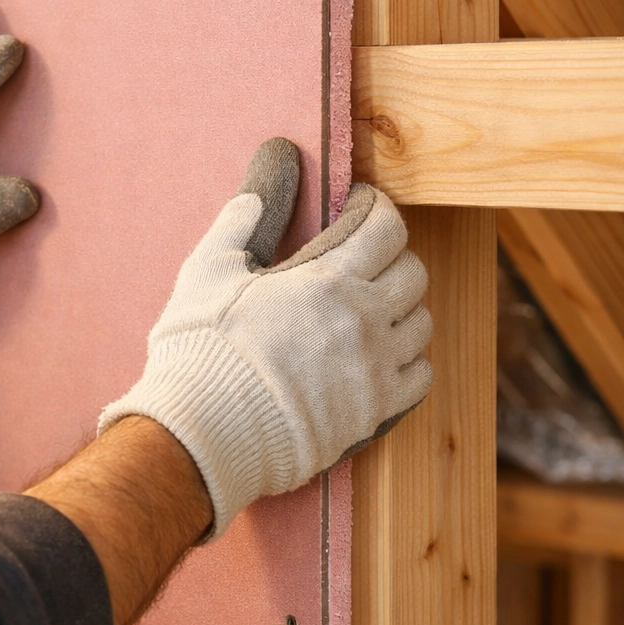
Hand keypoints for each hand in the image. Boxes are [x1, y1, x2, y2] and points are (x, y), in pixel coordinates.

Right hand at [98, 138, 431, 538]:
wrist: (207, 430)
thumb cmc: (202, 348)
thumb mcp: (207, 270)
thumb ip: (237, 224)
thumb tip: (254, 194)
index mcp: (327, 280)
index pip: (385, 228)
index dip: (378, 208)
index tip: (363, 206)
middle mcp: (363, 321)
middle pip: (412, 272)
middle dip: (392, 255)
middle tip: (365, 257)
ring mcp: (374, 369)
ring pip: (422, 324)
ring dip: (402, 308)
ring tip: (373, 307)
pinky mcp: (374, 413)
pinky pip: (420, 376)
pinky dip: (410, 360)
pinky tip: (382, 356)